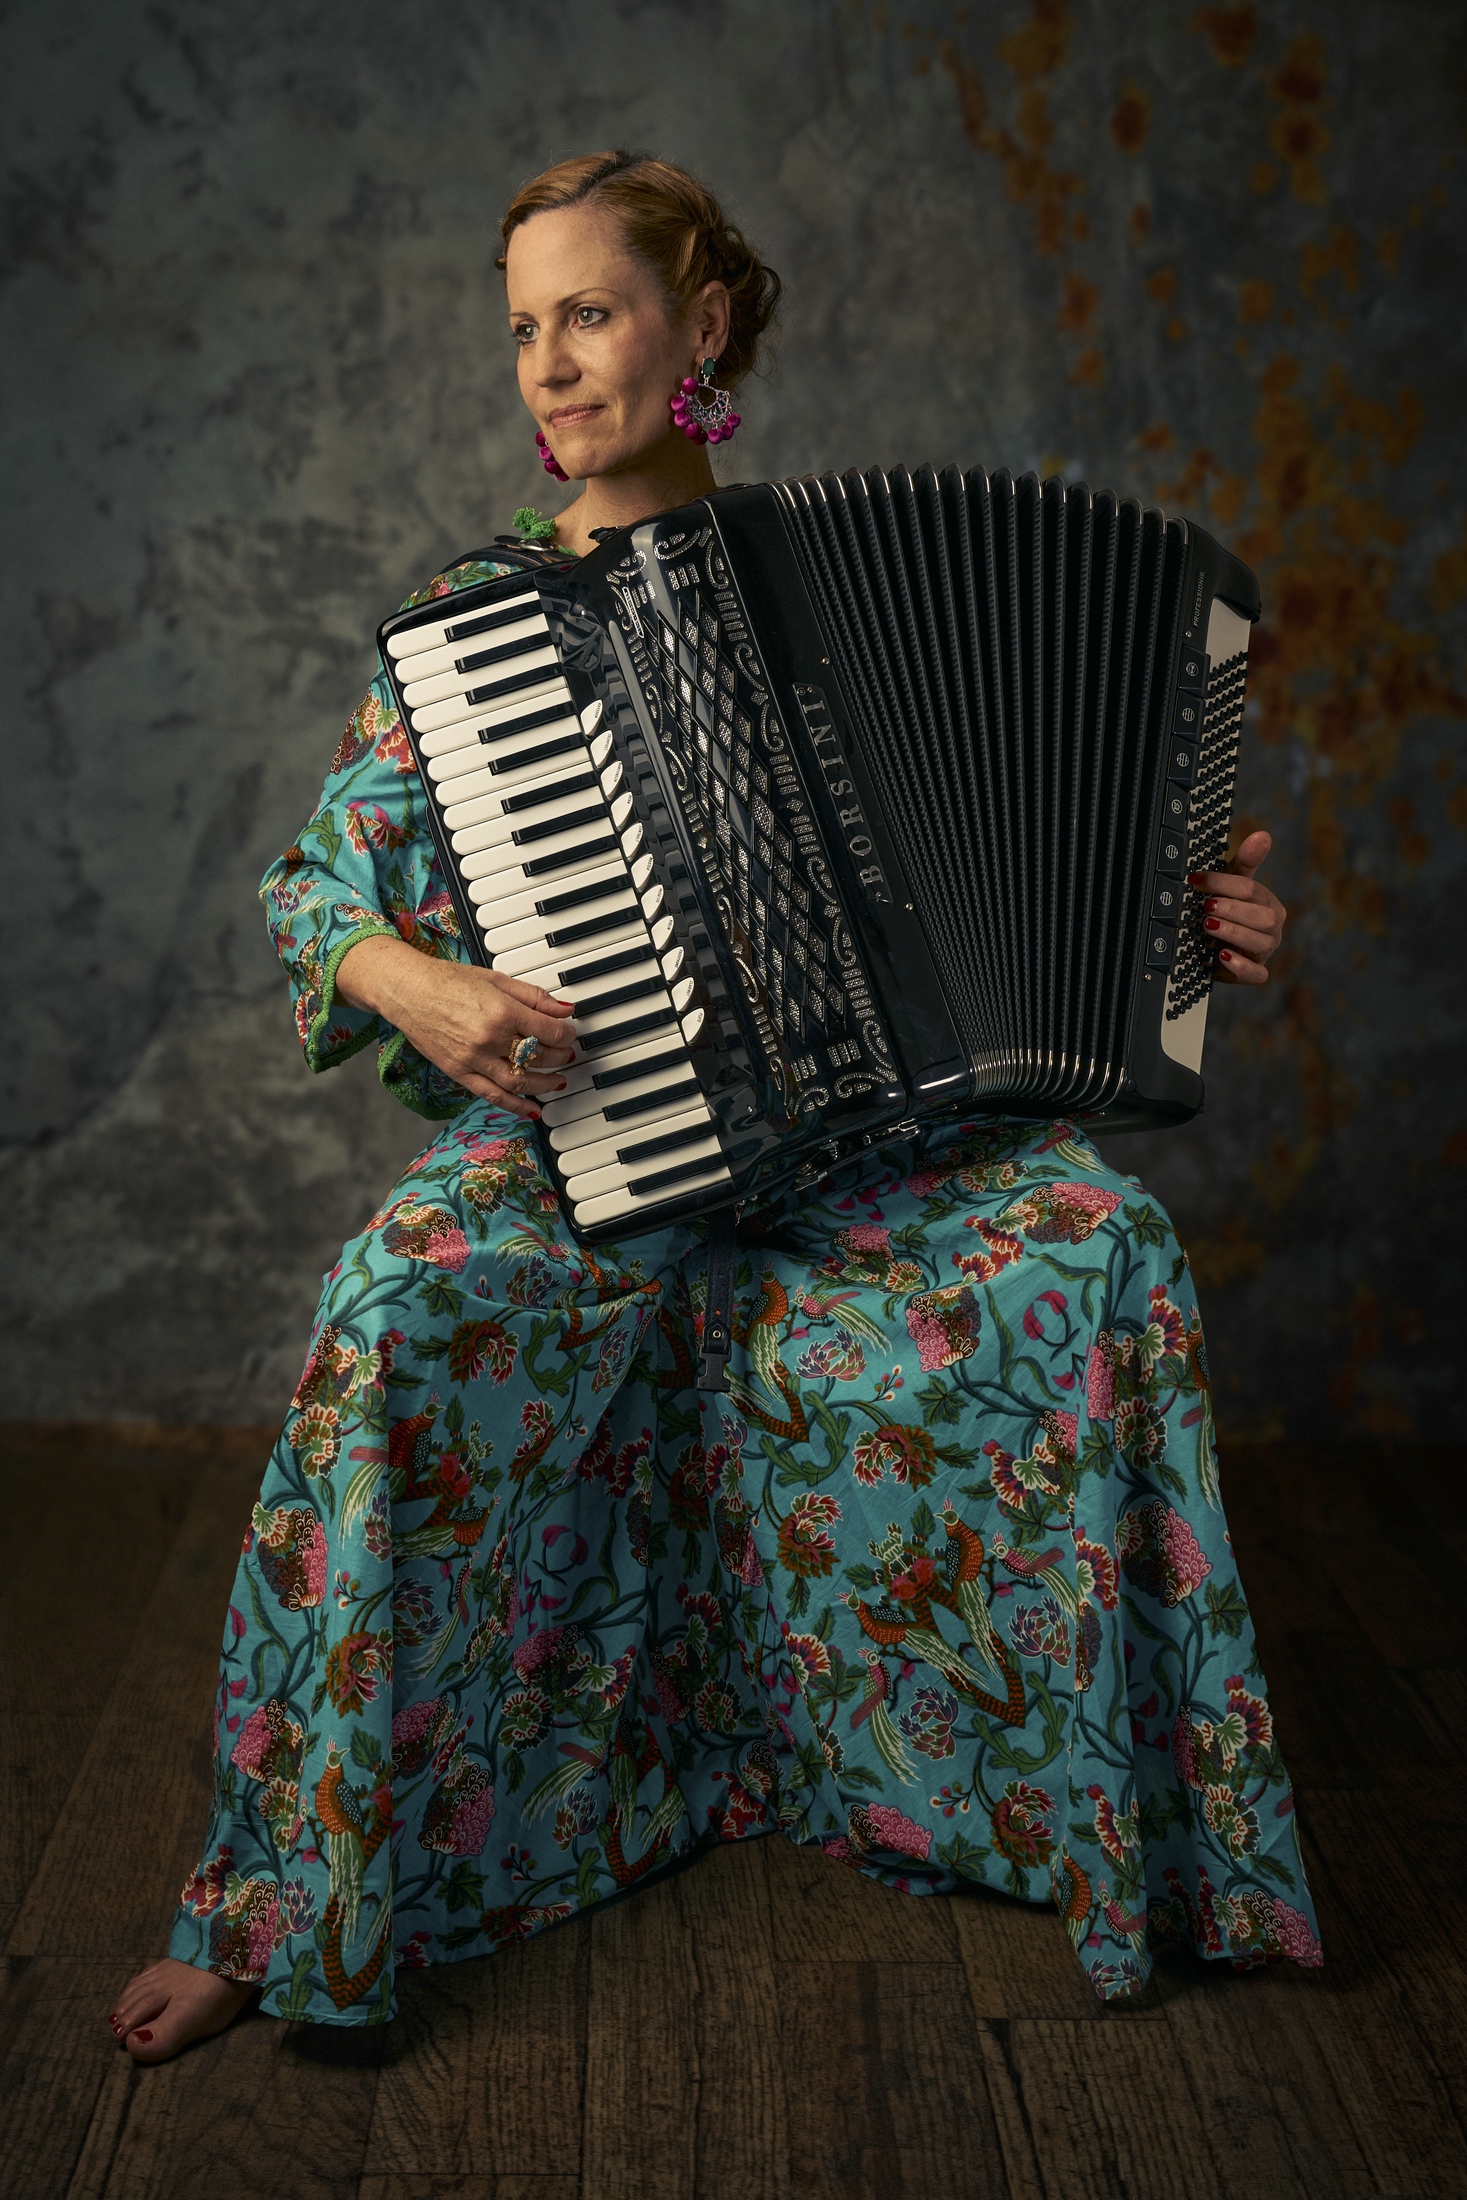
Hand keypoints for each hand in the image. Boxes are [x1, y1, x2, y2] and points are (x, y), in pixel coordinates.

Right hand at [336, 935, 574, 1119]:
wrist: (408, 990)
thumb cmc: (448, 981)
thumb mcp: (497, 980)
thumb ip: (533, 997)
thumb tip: (565, 1009)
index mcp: (502, 1011)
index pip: (549, 1031)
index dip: (566, 1034)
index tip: (568, 1033)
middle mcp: (489, 1038)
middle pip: (538, 1056)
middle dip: (560, 1057)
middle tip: (567, 1054)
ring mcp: (474, 1059)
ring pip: (521, 1081)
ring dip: (545, 1084)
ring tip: (558, 1080)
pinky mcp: (460, 1073)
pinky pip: (493, 1096)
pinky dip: (516, 1106)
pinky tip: (533, 1109)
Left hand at [1189, 829, 1285, 987]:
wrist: (1216, 948)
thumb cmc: (1228, 911)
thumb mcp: (1231, 885)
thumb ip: (1245, 862)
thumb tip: (1263, 834)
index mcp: (1269, 904)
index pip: (1252, 890)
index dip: (1224, 884)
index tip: (1197, 880)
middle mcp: (1272, 928)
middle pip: (1262, 917)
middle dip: (1232, 910)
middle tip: (1206, 906)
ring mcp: (1265, 952)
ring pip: (1260, 943)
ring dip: (1233, 932)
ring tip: (1208, 925)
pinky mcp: (1254, 973)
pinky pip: (1257, 974)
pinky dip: (1240, 966)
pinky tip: (1222, 956)